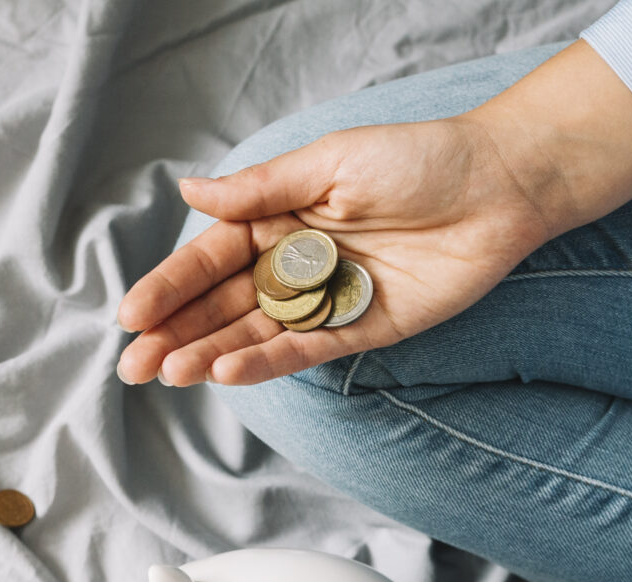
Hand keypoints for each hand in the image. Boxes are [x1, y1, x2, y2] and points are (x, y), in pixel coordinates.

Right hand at [115, 116, 554, 386]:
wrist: (499, 185)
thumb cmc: (418, 159)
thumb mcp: (329, 163)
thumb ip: (259, 189)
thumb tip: (188, 192)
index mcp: (278, 219)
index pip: (209, 260)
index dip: (169, 288)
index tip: (132, 315)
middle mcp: (295, 263)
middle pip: (221, 306)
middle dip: (175, 335)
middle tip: (134, 365)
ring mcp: (326, 299)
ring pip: (255, 335)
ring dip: (211, 355)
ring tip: (172, 373)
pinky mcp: (362, 327)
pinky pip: (305, 350)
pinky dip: (266, 362)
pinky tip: (227, 370)